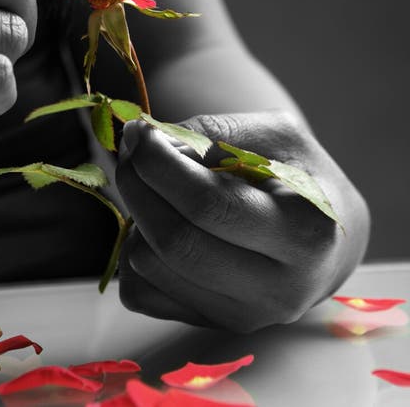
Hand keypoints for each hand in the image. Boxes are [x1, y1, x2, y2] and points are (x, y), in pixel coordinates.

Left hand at [116, 111, 369, 330]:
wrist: (327, 241)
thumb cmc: (300, 177)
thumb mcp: (275, 135)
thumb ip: (213, 132)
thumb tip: (145, 140)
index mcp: (305, 234)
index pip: (208, 204)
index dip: (160, 165)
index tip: (141, 133)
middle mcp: (278, 289)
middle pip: (176, 241)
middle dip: (138, 187)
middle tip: (131, 152)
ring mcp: (244, 316)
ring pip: (150, 268)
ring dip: (135, 216)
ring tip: (153, 186)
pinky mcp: (212, 325)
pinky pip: (141, 292)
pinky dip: (134, 250)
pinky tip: (159, 222)